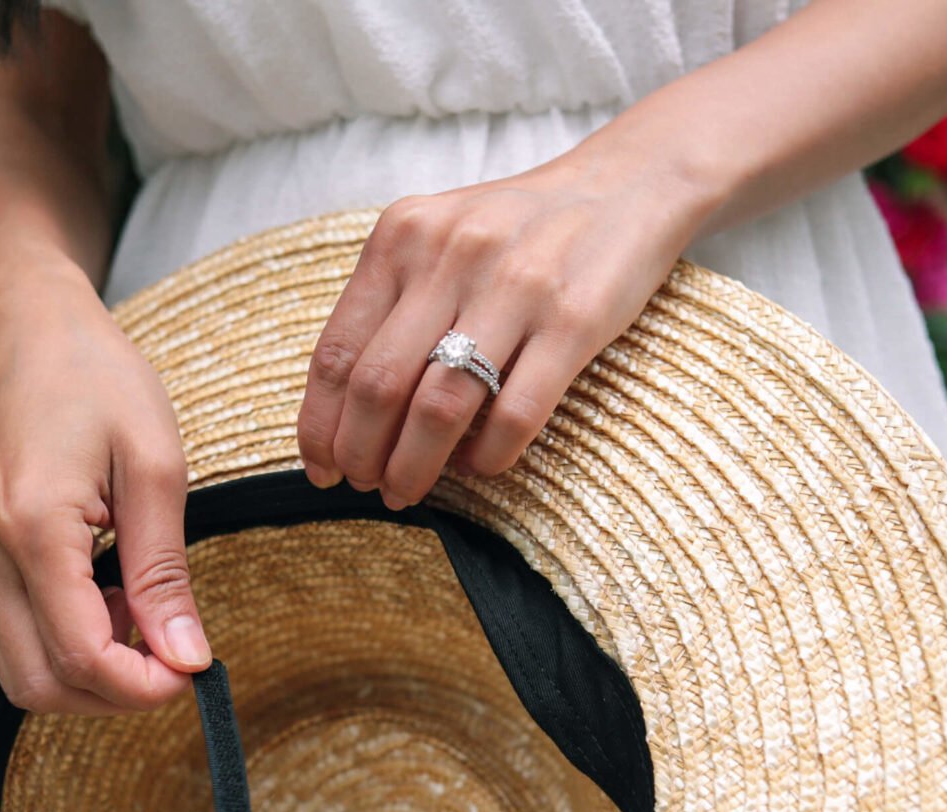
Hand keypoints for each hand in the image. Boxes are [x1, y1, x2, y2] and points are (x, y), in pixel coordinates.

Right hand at [0, 255, 210, 715]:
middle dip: (114, 695)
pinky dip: (64, 641)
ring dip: (88, 671)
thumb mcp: (155, 465)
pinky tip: (109, 596)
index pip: (81, 658)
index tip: (195, 671)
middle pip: (39, 686)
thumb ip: (164, 570)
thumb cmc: (97, 378)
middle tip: (174, 654)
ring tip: (142, 613)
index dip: (144, 687)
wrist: (25, 326)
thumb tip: (187, 656)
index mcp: (30, 529)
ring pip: (19, 672)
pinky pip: (11, 635)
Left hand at [296, 134, 718, 506]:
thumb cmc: (518, 229)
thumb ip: (391, 301)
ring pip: (440, 407)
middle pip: (379, 386)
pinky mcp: (576, 320)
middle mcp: (451, 255)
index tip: (320, 467)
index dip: (320, 424)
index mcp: (402, 236)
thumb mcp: (439, 238)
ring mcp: (516, 286)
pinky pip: (516, 413)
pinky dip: (487, 456)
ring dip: (414, 466)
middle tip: (367, 486)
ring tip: (408, 490)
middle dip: (362, 454)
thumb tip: (344, 409)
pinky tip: (478, 466)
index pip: (337, 351)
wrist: (626, 186)